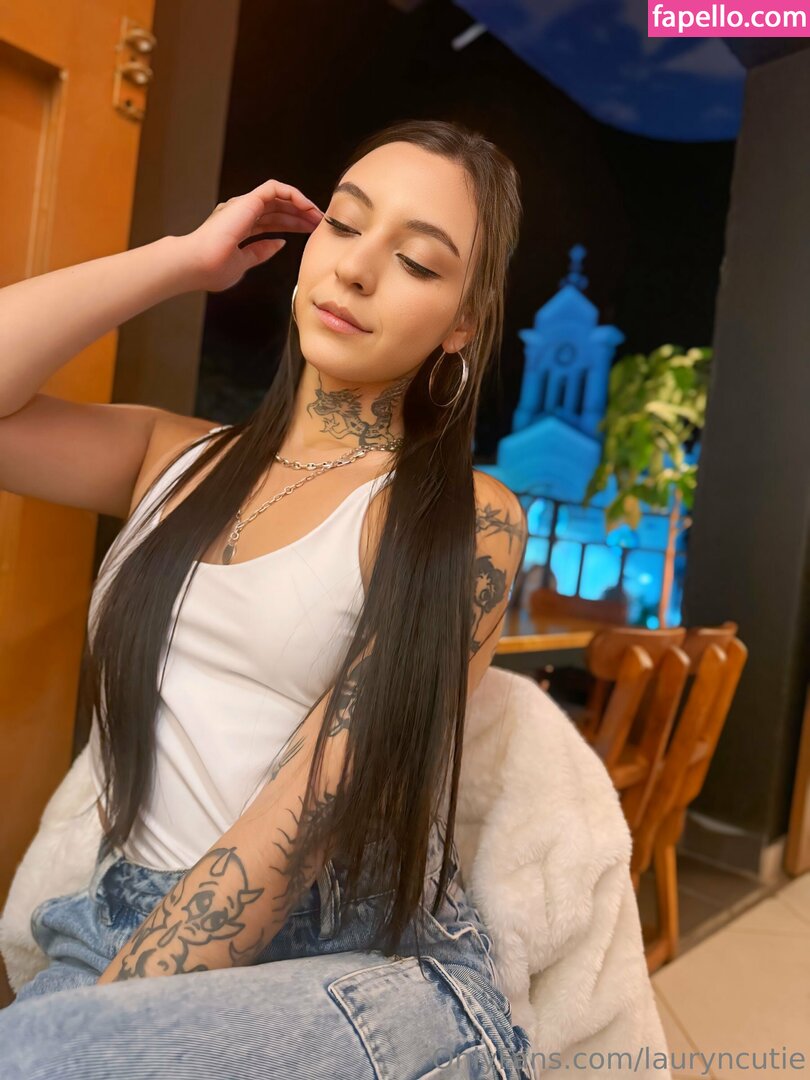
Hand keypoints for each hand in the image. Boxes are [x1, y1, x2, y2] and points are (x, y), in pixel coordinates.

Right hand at [177, 178, 323, 292]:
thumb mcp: (243, 263)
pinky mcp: (247, 200)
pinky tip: (306, 206)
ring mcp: (244, 206)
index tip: (310, 234)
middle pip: (278, 209)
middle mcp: (241, 213)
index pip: (272, 222)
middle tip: (320, 224)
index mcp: (240, 228)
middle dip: (301, 215)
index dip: (292, 225)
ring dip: (300, 205)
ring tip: (318, 216)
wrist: (196, 265)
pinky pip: (274, 188)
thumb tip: (279, 243)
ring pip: (279, 197)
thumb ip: (260, 252)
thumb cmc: (212, 269)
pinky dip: (292, 194)